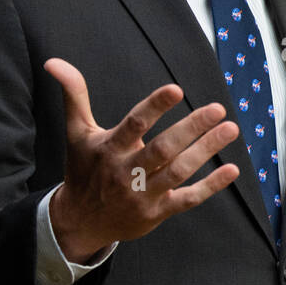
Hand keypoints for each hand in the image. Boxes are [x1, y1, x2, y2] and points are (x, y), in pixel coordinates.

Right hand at [44, 58, 240, 262]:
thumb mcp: (77, 132)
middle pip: (162, 149)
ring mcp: (143, 194)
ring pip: (178, 171)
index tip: (176, 89)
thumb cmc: (84, 169)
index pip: (134, 124)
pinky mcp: (156, 213)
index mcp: (109, 149)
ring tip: (230, 129)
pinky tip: (231, 169)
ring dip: (206, 151)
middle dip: (191, 129)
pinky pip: (187, 199)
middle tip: (217, 109)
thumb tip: (53, 62)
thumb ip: (74, 95)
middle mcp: (126, 172)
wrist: (79, 222)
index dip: (154, 107)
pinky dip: (210, 186)